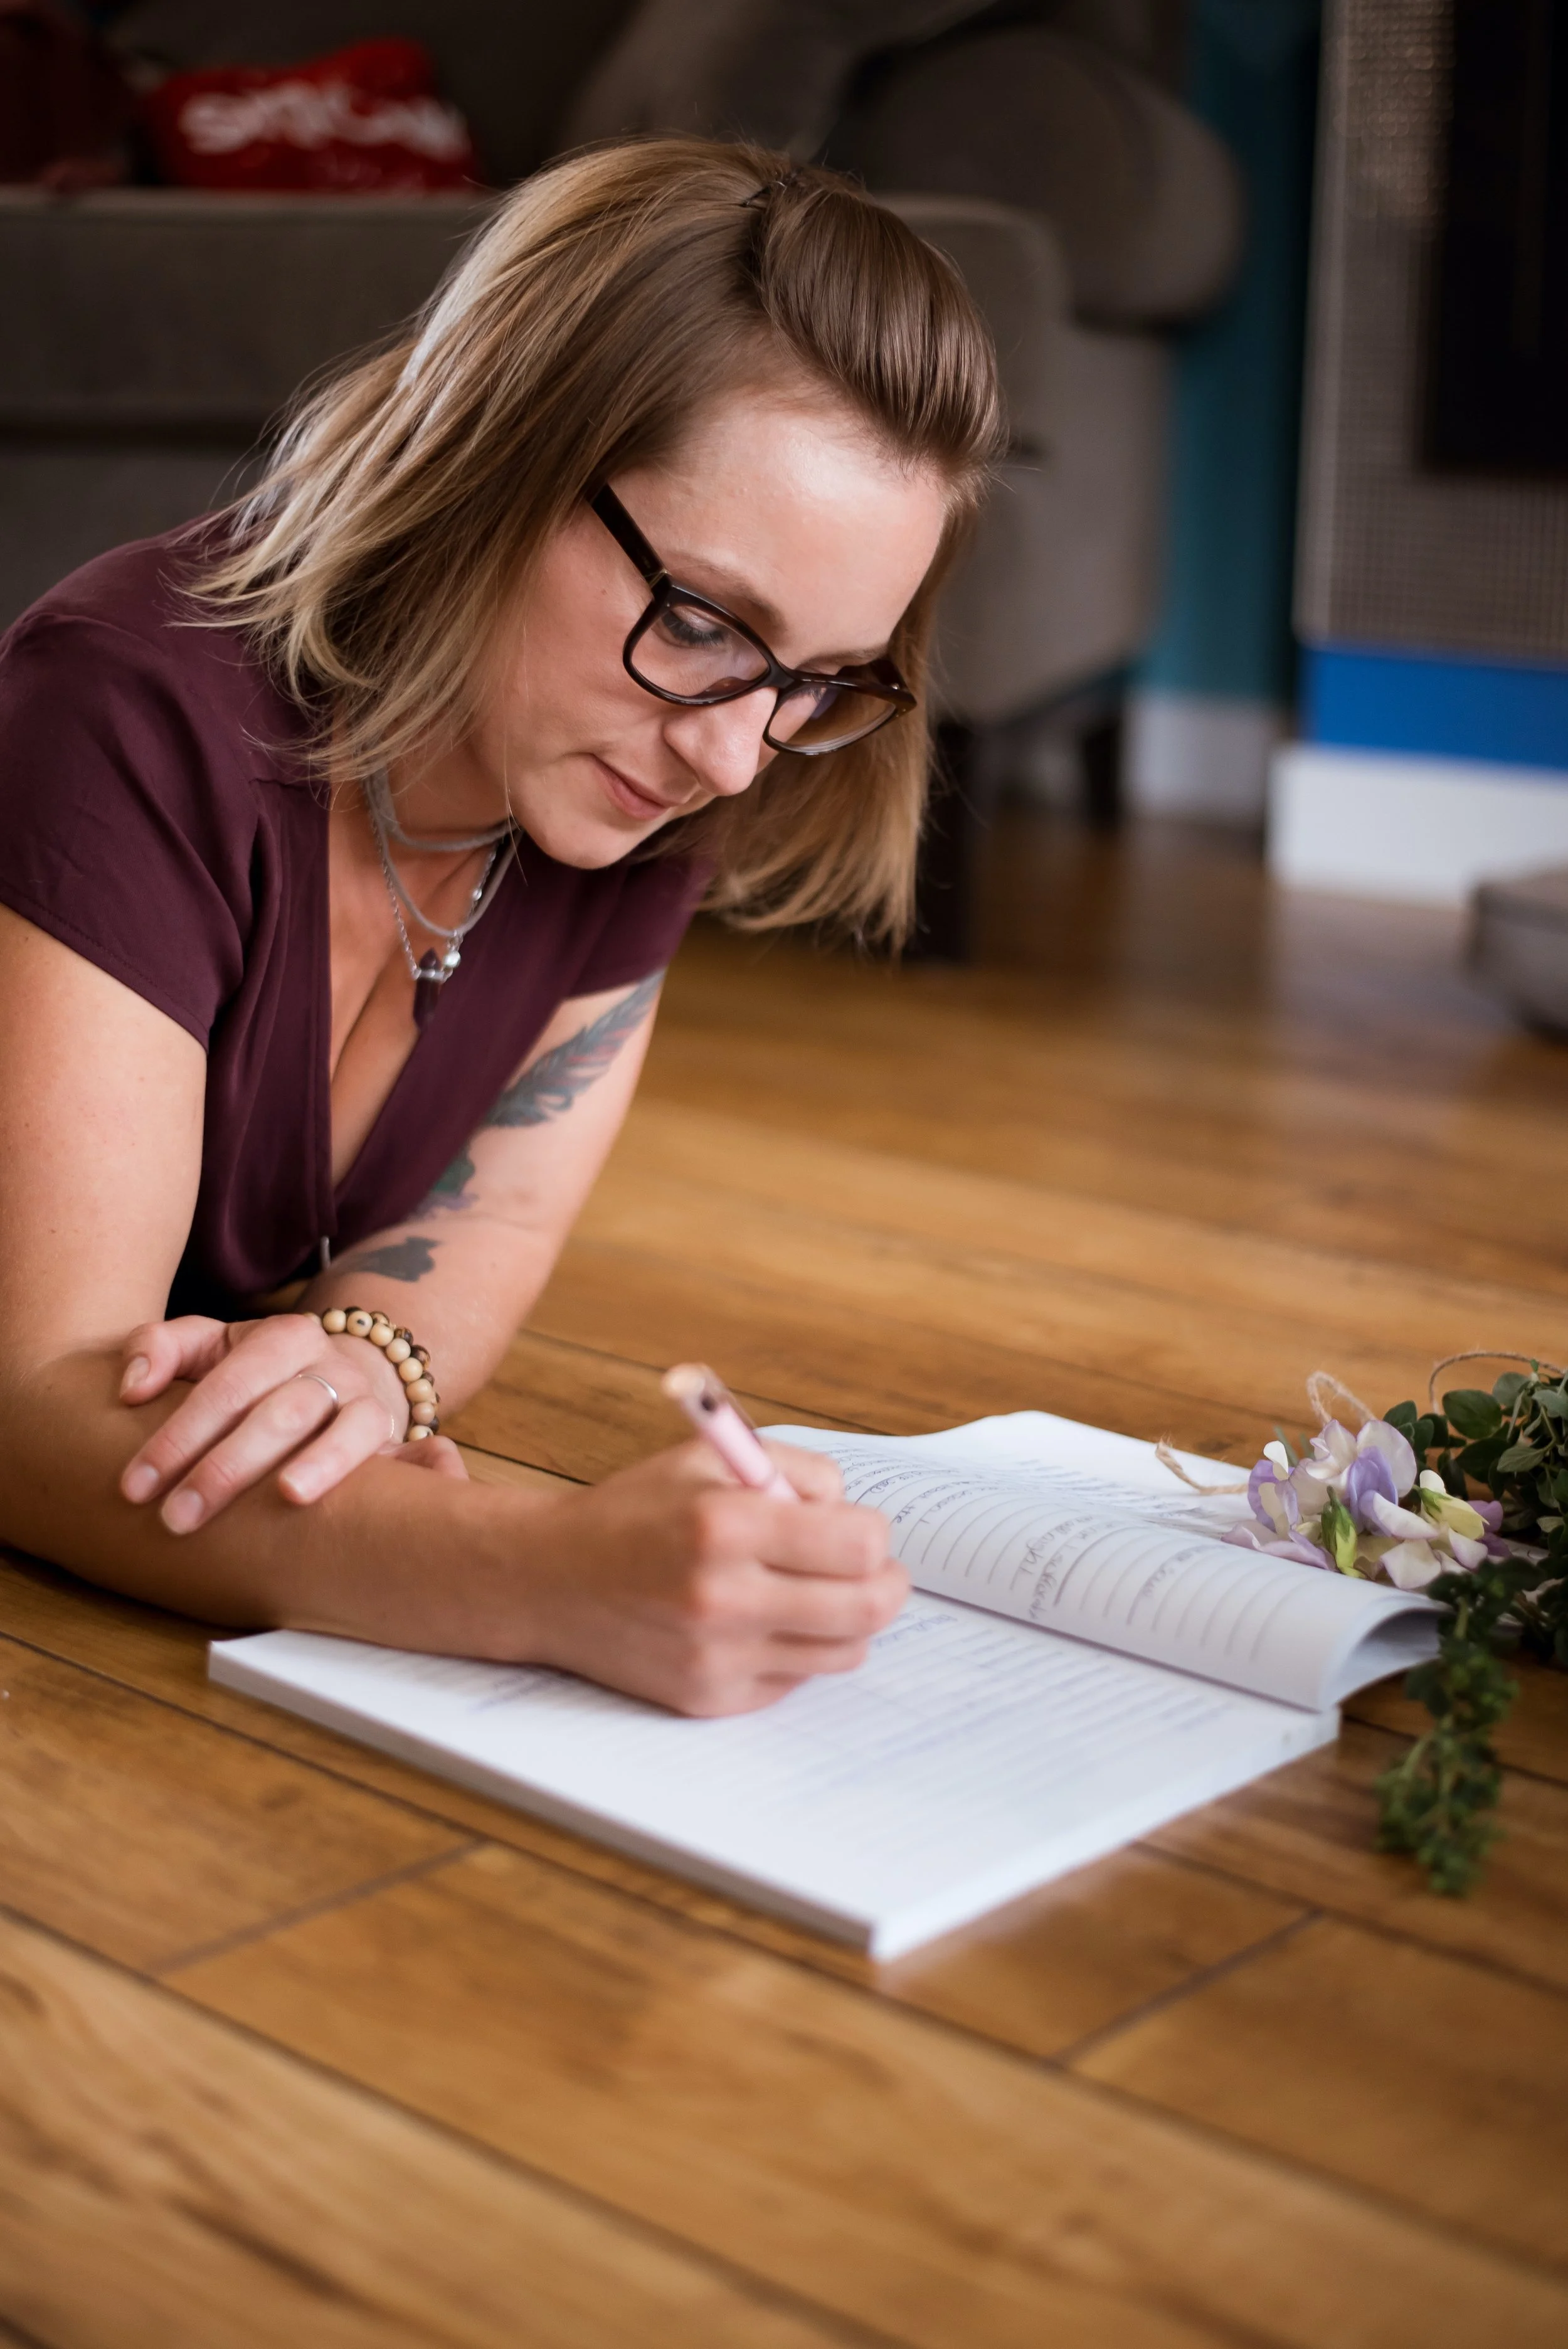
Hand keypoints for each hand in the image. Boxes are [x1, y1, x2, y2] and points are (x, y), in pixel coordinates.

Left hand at [117, 1313, 466, 1531]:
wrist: (332, 1379)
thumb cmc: (250, 1375)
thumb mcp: (205, 1348)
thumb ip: (159, 1349)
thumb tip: (130, 1389)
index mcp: (282, 1337)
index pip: (226, 1387)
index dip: (178, 1436)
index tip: (135, 1486)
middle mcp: (331, 1366)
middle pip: (280, 1413)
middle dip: (226, 1468)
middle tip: (176, 1518)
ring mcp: (368, 1402)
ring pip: (348, 1429)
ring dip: (320, 1462)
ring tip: (287, 1496)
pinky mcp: (391, 1440)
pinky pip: (405, 1453)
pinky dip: (410, 1464)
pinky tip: (412, 1480)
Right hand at [523, 1439, 908, 1714]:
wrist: (548, 1580)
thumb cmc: (635, 1511)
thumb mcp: (709, 1457)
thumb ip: (794, 1471)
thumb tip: (854, 1514)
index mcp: (725, 1525)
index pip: (858, 1545)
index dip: (873, 1534)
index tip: (858, 1529)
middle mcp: (722, 1597)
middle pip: (866, 1609)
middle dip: (886, 1584)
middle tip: (877, 1571)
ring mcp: (715, 1657)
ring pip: (842, 1652)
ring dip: (846, 1620)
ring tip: (817, 1592)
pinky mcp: (708, 1699)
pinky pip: (794, 1680)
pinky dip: (796, 1650)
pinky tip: (761, 1621)